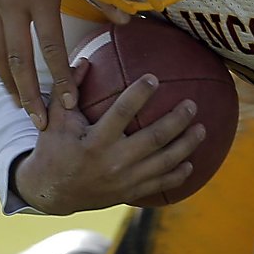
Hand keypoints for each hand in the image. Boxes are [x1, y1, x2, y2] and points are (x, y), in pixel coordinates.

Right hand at [12, 76, 204, 213]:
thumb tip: (84, 60)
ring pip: (164, 162)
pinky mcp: (130, 193)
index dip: (139, 95)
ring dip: (186, 145)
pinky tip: (191, 163)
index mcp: (94, 141)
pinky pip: (160, 184)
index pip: (121, 113)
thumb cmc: (54, 149)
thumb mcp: (56, 120)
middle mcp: (112, 162)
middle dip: (177, 120)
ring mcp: (124, 181)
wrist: (52, 193)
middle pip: (154, 138)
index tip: (154, 78)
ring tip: (202, 129)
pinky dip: (178, 174)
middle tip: (192, 104)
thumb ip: (69, 91)